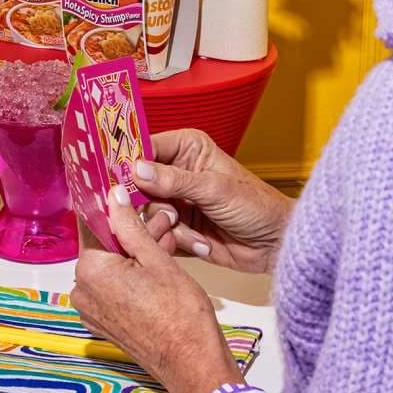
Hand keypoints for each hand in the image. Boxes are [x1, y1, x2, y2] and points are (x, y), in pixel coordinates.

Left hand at [71, 187, 242, 392]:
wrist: (194, 366)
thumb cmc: (180, 315)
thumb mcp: (156, 259)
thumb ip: (130, 225)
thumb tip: (113, 196)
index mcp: (90, 270)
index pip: (93, 225)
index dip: (114, 209)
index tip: (128, 198)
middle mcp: (82, 291)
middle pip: (105, 247)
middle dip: (133, 232)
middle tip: (162, 220)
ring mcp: (92, 310)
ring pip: (112, 267)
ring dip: (136, 253)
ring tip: (166, 241)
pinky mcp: (105, 323)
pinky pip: (114, 288)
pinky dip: (133, 276)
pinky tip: (158, 266)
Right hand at [135, 129, 293, 273]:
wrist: (276, 245)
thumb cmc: (256, 206)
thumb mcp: (214, 189)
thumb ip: (174, 180)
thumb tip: (137, 169)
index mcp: (185, 148)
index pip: (145, 148)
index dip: (128, 162)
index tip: (116, 178)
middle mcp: (175, 171)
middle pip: (138, 184)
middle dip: (152, 204)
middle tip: (171, 214)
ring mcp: (175, 200)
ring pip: (146, 212)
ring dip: (169, 226)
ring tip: (196, 233)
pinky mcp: (177, 226)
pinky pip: (159, 233)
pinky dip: (178, 241)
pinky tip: (202, 243)